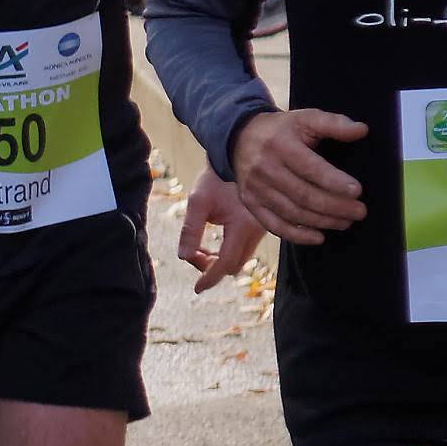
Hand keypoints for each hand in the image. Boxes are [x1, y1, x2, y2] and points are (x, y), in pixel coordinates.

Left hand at [176, 169, 267, 291]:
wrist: (238, 157)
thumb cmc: (216, 178)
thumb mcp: (198, 201)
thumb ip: (190, 230)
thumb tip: (183, 257)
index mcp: (243, 225)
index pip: (226, 263)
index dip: (210, 278)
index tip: (197, 289)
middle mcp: (258, 230)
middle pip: (234, 265)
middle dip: (212, 269)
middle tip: (194, 255)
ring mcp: (263, 228)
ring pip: (240, 259)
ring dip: (220, 261)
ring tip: (201, 249)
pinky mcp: (261, 225)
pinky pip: (245, 249)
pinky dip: (228, 252)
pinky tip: (213, 243)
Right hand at [227, 106, 369, 243]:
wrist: (240, 138)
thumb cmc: (282, 130)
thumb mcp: (306, 119)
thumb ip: (334, 123)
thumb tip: (362, 130)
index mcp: (280, 145)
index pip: (310, 168)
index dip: (334, 182)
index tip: (357, 191)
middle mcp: (265, 168)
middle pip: (303, 195)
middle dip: (335, 207)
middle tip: (359, 211)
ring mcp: (256, 189)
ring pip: (292, 213)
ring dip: (322, 221)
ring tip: (345, 222)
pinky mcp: (251, 204)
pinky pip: (275, 225)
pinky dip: (298, 236)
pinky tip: (319, 237)